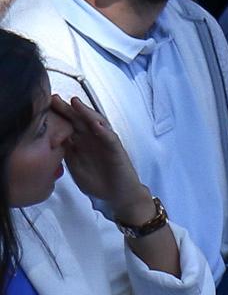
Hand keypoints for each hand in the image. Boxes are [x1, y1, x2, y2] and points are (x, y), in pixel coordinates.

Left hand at [50, 95, 144, 215]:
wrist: (117, 195)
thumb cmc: (96, 181)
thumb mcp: (74, 165)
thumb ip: (64, 152)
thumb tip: (48, 141)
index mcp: (81, 142)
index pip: (68, 124)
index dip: (58, 115)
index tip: (43, 106)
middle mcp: (93, 139)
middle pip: (79, 120)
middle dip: (67, 109)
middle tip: (54, 98)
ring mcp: (105, 142)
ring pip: (96, 123)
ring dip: (86, 113)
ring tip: (75, 103)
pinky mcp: (117, 150)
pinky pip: (110, 138)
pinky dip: (104, 131)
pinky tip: (96, 124)